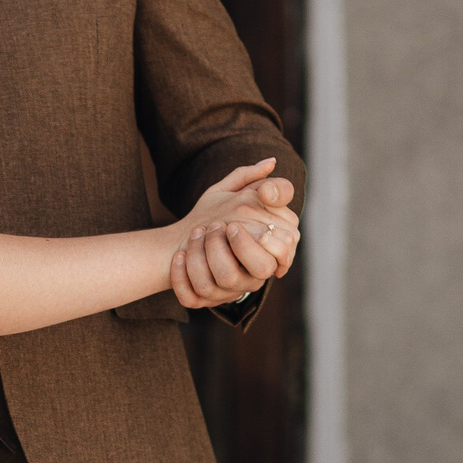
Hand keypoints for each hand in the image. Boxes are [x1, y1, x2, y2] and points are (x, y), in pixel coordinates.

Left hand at [171, 162, 298, 311]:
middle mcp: (251, 274)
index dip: (263, 239)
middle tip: (217, 227)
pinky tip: (179, 255)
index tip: (236, 223)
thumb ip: (252, 179)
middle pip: (259, 269)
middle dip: (237, 246)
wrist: (180, 238)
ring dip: (206, 255)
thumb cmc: (215, 214)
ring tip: (196, 234)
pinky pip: (194, 297)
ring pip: (225, 280)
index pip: (283, 250)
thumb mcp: (232, 193)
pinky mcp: (201, 300)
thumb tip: (271, 162)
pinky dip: (183, 276)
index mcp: (267, 250)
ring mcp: (228, 290)